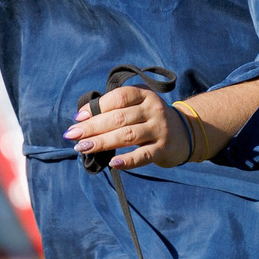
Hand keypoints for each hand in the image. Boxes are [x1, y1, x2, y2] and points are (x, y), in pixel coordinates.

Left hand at [66, 85, 190, 168]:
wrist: (185, 133)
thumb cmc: (149, 119)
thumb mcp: (138, 106)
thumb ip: (116, 109)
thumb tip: (83, 119)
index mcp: (144, 95)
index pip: (118, 98)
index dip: (96, 107)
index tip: (78, 118)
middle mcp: (153, 109)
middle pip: (119, 118)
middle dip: (92, 127)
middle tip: (72, 135)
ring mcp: (159, 129)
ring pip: (127, 135)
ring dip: (102, 142)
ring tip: (83, 148)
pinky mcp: (163, 149)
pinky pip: (143, 156)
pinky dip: (127, 160)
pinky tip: (113, 164)